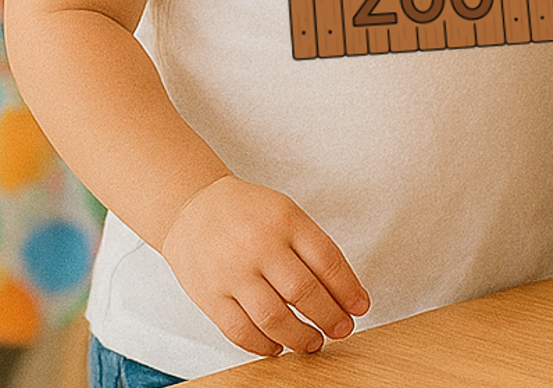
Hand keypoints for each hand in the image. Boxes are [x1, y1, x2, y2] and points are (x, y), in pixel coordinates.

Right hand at [159, 174, 370, 356]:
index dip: (348, 289)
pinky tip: (277, 346)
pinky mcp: (209, 296)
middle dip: (330, 317)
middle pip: (303, 292)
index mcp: (285, 221)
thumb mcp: (286, 213)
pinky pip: (240, 331)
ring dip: (300, 337)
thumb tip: (343, 292)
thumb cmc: (247, 213)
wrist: (193, 207)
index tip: (360, 307)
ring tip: (313, 342)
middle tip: (342, 329)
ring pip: (273, 318)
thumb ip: (312, 247)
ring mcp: (232, 272)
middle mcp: (259, 246)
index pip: (327, 260)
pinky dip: (263, 345)